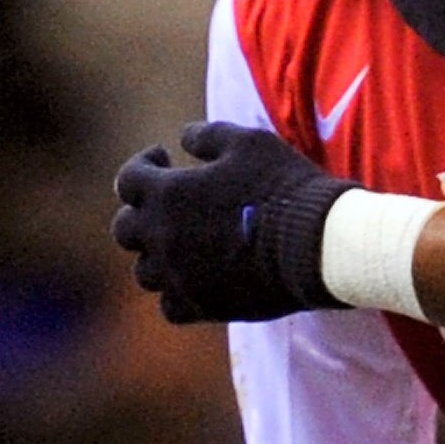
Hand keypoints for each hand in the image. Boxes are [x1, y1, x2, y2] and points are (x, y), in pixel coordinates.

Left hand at [114, 124, 345, 322]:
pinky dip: (176, 293)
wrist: (319, 245)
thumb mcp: (249, 143)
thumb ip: (207, 136)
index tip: (163, 158)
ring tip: (180, 246)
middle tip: (166, 205)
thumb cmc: (285, 187)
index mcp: (168, 193)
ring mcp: (181, 277)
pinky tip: (194, 281)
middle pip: (125, 229)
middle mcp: (163, 237)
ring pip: (144, 271)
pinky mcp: (204, 307)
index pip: (128, 179)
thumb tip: (183, 138)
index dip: (143, 164)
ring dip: (157, 256)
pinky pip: (170, 306)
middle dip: (141, 212)